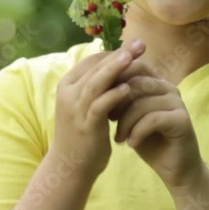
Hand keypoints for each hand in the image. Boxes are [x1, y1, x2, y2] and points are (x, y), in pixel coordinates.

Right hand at [51, 40, 145, 183]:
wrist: (70, 166)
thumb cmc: (82, 133)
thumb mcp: (86, 105)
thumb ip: (97, 86)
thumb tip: (118, 65)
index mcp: (67, 85)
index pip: (92, 60)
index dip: (114, 52)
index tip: (134, 46)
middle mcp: (68, 94)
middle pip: (95, 67)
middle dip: (119, 55)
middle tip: (140, 44)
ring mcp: (75, 109)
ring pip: (96, 83)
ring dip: (116, 69)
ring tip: (134, 58)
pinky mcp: (85, 125)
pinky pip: (99, 106)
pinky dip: (113, 96)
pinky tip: (129, 89)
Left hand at [111, 44, 203, 189]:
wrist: (175, 169)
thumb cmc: (149, 141)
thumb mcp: (129, 118)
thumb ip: (118, 99)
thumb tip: (95, 83)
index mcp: (156, 82)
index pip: (132, 67)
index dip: (113, 82)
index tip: (100, 102)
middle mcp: (168, 87)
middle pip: (135, 83)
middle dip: (117, 103)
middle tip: (109, 121)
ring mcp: (177, 102)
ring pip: (141, 103)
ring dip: (125, 122)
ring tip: (119, 138)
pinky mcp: (182, 120)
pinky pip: (152, 119)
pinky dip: (137, 132)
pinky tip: (131, 144)